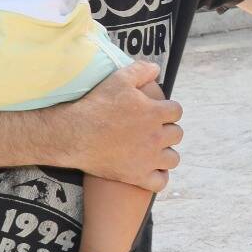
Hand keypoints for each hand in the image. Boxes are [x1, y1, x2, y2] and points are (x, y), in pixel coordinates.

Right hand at [59, 62, 183, 191]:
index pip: (177, 111)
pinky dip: (158, 177)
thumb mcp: (118, 79)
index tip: (159, 112)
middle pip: (177, 134)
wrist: (74, 134)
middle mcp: (156, 136)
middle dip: (168, 130)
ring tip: (154, 150)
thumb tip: (156, 68)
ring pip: (173, 158)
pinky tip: (150, 171)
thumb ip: (141, 70)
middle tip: (153, 130)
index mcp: (155, 113)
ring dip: (166, 153)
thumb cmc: (96, 105)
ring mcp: (148, 159)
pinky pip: (160, 182)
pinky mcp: (136, 176)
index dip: (169, 110)